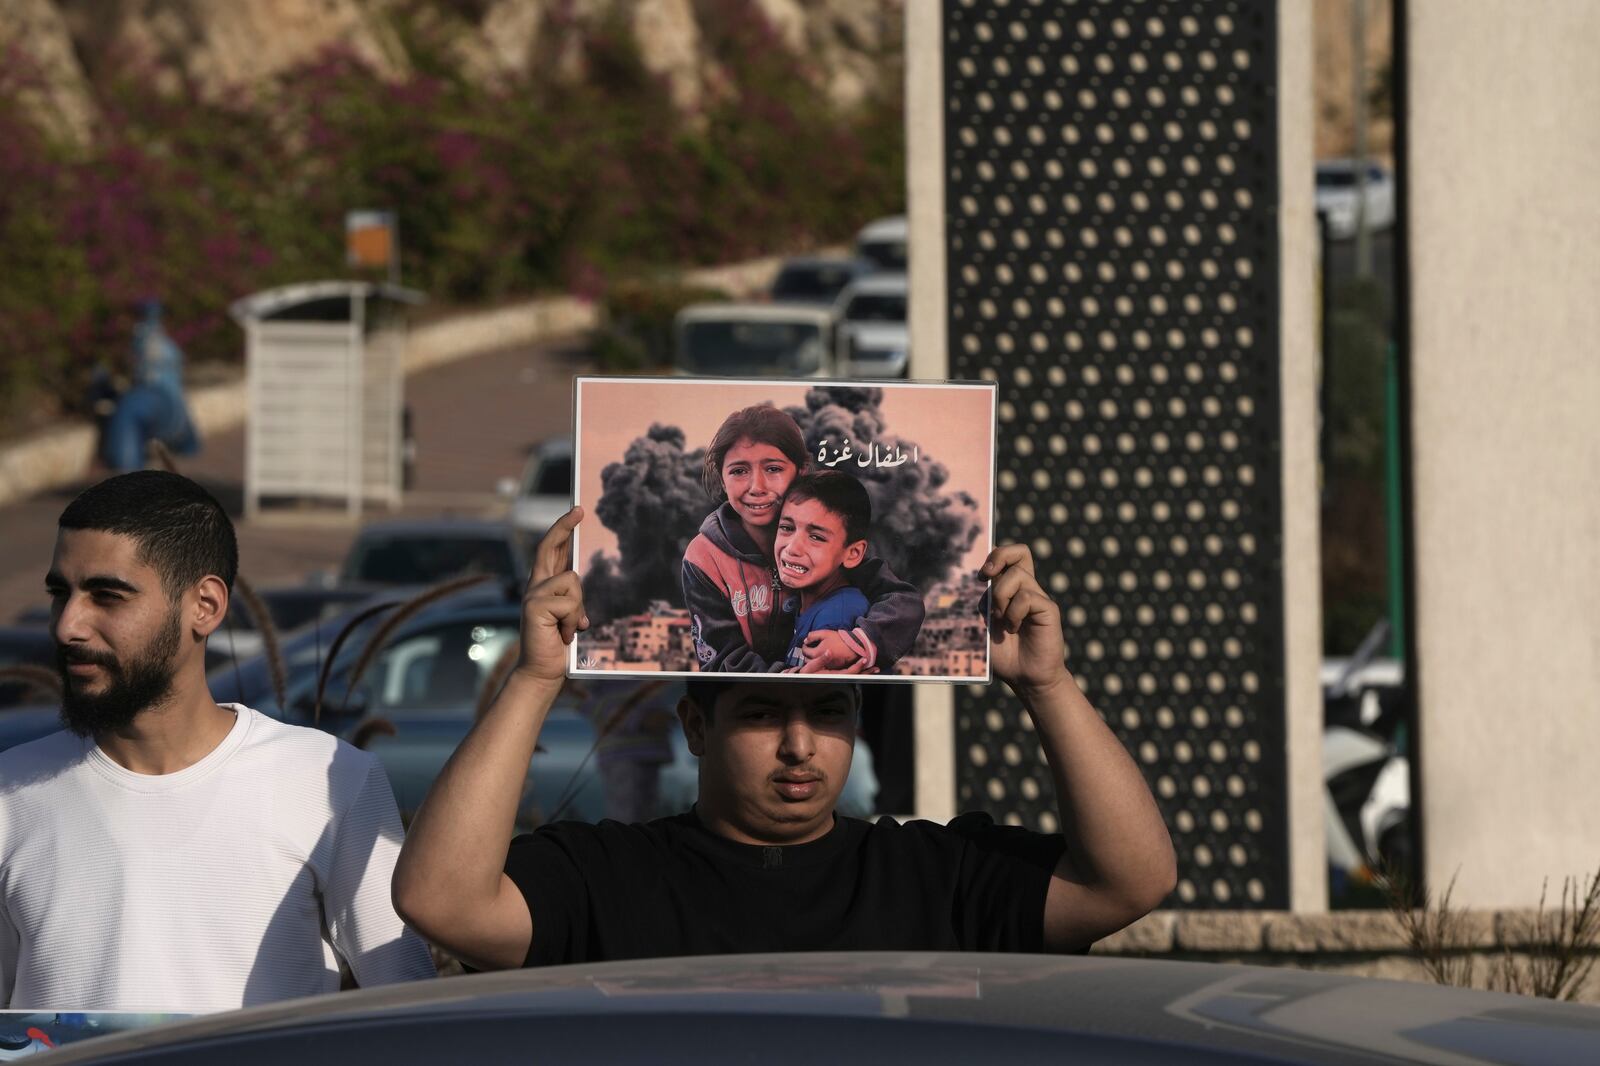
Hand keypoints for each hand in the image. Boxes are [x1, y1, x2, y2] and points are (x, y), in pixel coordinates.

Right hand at [516, 508, 588, 681]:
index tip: (575, 512)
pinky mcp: (535, 605)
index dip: (562, 530)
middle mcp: (535, 586)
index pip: (551, 551)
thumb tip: (578, 586)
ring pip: (572, 581)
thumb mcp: (569, 617)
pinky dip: (573, 621)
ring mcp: (533, 594)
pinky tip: (564, 635)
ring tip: (568, 629)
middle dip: (564, 526)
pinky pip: (570, 602)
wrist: (542, 671)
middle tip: (579, 509)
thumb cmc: (558, 646)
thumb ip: (572, 600)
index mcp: (543, 587)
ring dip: (578, 609)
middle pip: (548, 547)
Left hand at [798, 628, 864, 671]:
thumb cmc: (840, 639)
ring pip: (815, 663)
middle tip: (810, 647)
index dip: (804, 646)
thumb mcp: (824, 633)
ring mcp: (826, 665)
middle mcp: (821, 661)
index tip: (807, 643)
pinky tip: (825, 654)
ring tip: (817, 651)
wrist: (853, 646)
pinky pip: (823, 665)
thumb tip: (806, 640)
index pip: (805, 651)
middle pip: (808, 659)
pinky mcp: (832, 667)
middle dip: (808, 653)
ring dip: (814, 658)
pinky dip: (822, 661)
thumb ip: (812, 636)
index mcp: (817, 652)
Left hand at [981, 544, 1069, 697]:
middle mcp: (1026, 589)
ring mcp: (1039, 598)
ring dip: (1001, 597)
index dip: (995, 555)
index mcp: (1011, 590)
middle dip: (999, 557)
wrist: (1024, 677)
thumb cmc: (1003, 654)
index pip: (1009, 557)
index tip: (981, 575)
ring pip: (1017, 575)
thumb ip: (982, 602)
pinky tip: (1013, 629)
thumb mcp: (983, 625)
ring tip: (1001, 620)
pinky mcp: (1049, 609)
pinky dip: (1013, 613)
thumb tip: (980, 580)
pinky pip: (1027, 597)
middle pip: (1020, 551)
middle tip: (986, 577)